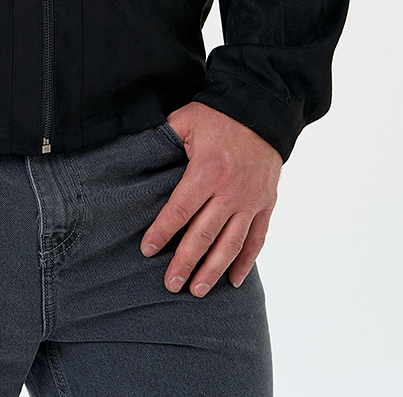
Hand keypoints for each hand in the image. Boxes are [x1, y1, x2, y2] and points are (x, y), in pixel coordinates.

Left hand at [141, 103, 281, 296]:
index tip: (147, 250)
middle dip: (185, 262)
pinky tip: (234, 280)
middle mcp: (230, 191)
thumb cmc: (218, 116)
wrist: (262, 112)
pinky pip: (256, 239)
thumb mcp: (186, 119)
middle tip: (171, 284)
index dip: (162, 232)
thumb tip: (136, 150)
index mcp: (206, 170)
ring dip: (214, 270)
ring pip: (231, 244)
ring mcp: (250, 201)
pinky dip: (246, 262)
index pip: (180, 210)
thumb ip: (164, 137)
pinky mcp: (266, 204)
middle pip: (204, 234)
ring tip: (198, 290)